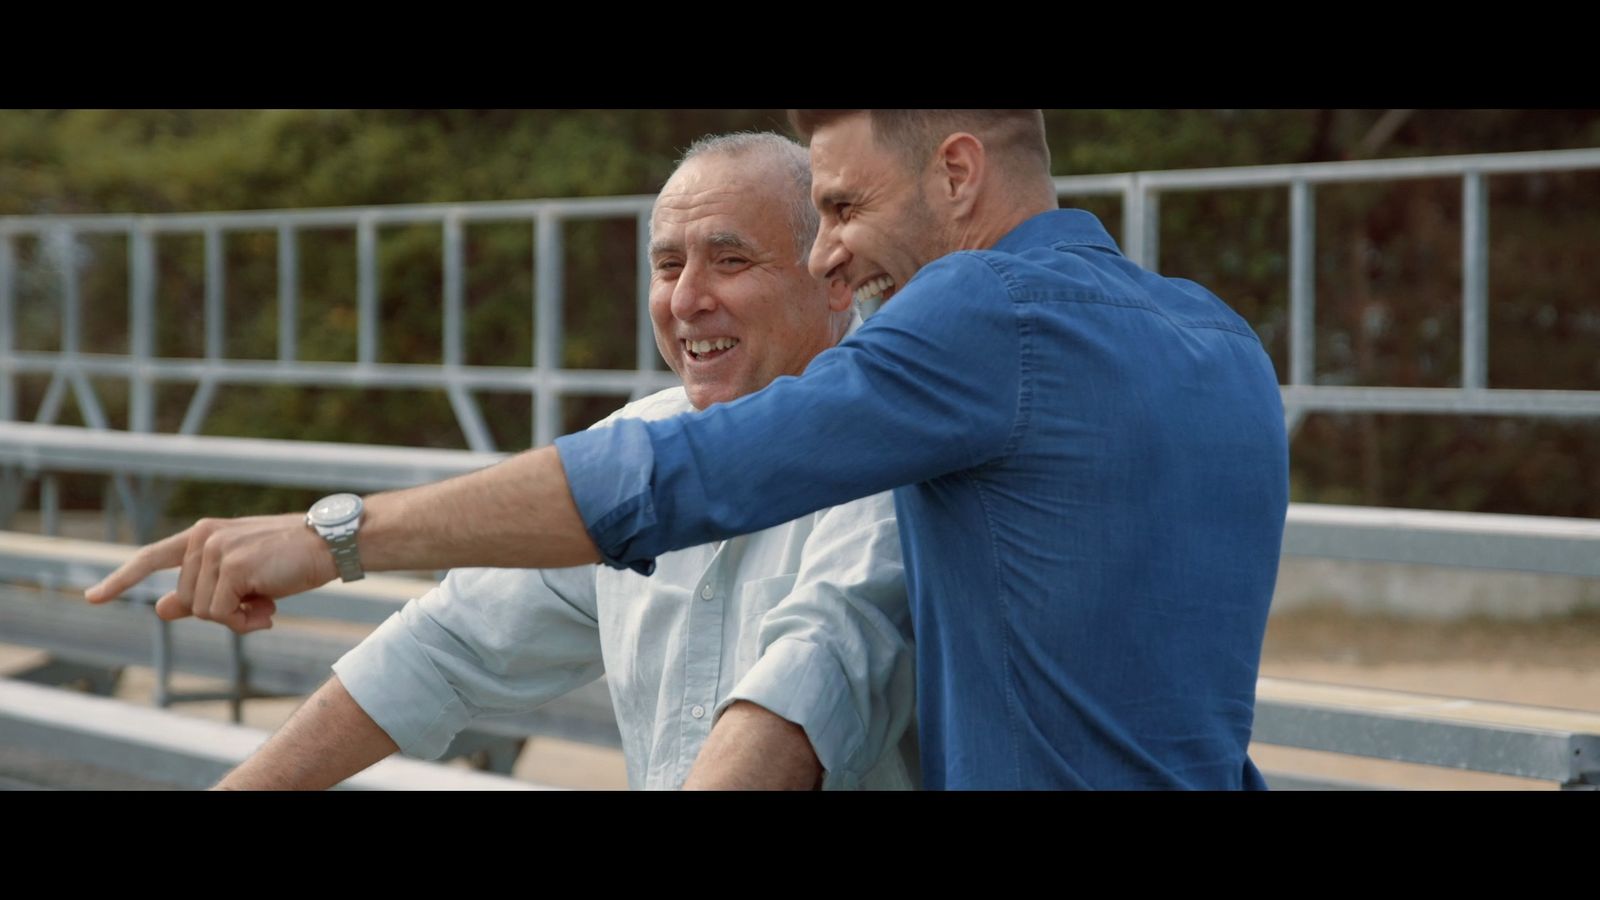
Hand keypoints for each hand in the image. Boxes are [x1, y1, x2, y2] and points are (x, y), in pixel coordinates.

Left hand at [85, 513, 338, 633]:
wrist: (330, 544)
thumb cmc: (291, 560)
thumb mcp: (242, 577)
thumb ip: (200, 592)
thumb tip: (158, 608)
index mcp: (203, 534)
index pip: (152, 557)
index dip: (121, 579)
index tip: (93, 598)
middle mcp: (203, 537)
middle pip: (185, 600)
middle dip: (220, 614)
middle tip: (257, 607)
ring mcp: (216, 549)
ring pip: (202, 611)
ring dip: (236, 619)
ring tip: (267, 604)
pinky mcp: (233, 565)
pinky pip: (221, 614)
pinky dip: (245, 622)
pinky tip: (270, 609)